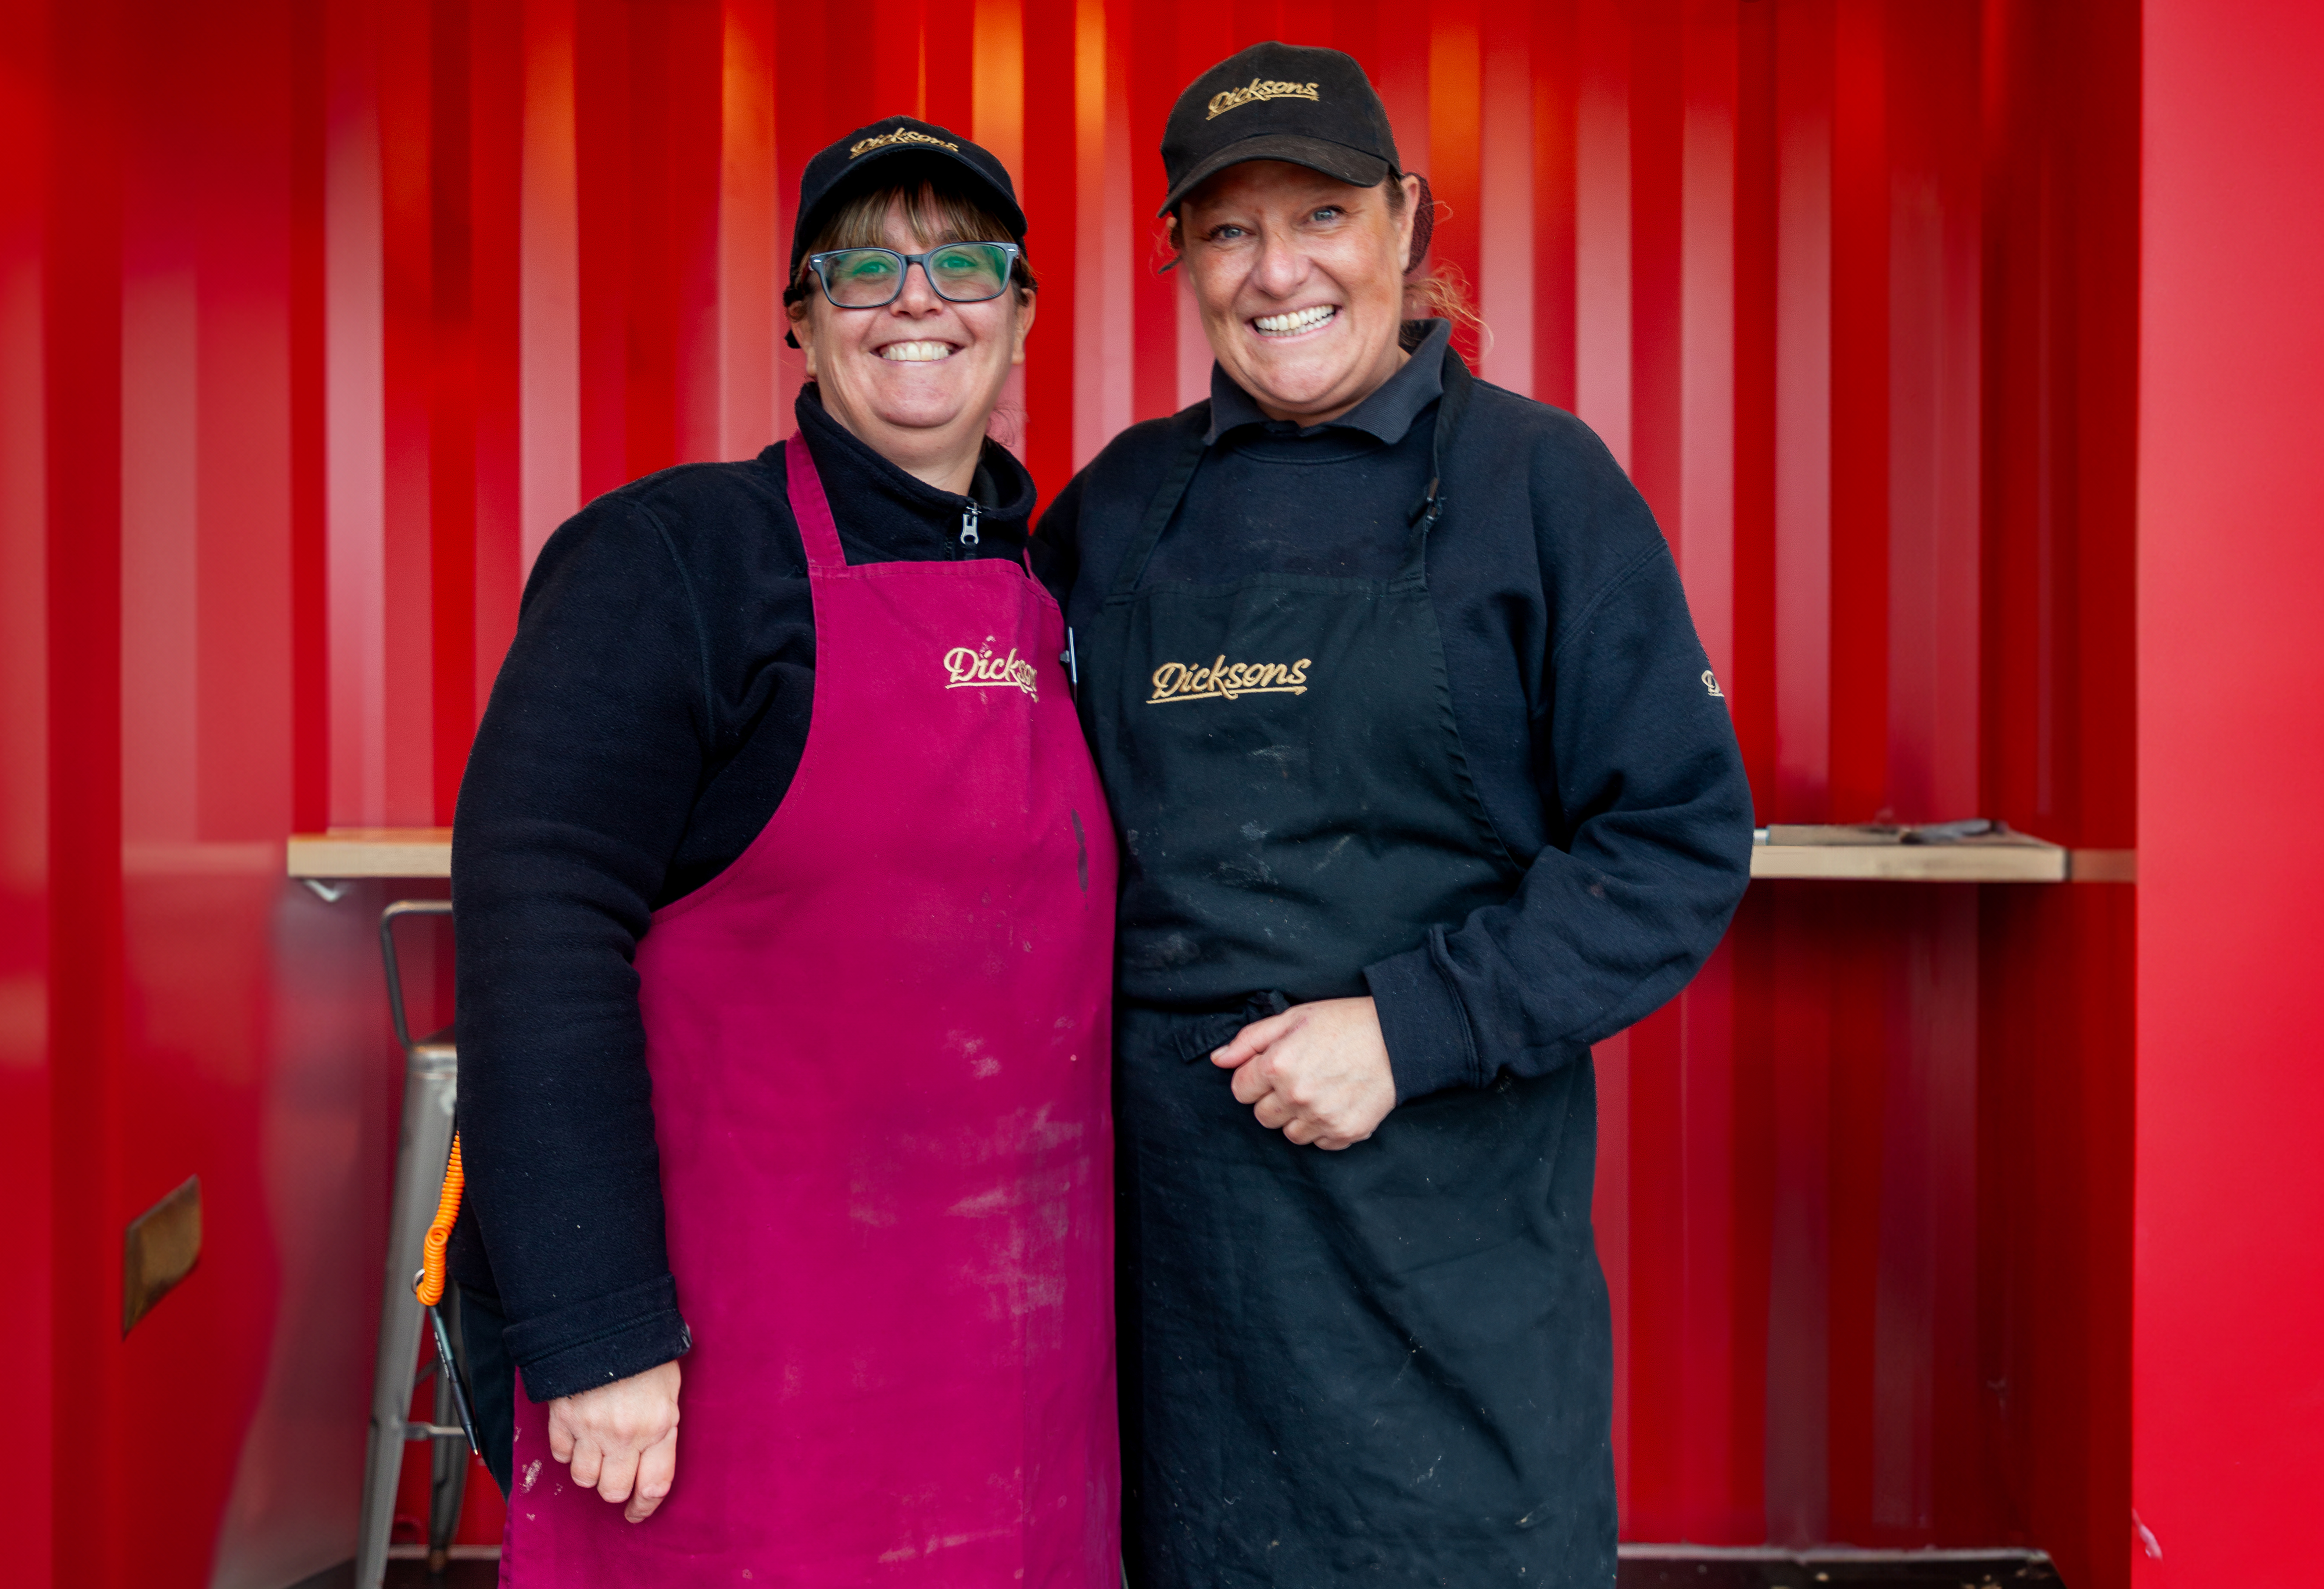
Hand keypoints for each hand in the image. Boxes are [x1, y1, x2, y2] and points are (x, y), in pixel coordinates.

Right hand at [547, 1359, 681, 1521]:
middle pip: (614, 1491)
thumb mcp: (669, 1385)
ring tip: (597, 1449)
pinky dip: (568, 1450)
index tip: (637, 1512)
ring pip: (584, 1478)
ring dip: (590, 1470)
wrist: (603, 1318)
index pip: (654, 1486)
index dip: (644, 1506)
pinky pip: (561, 1455)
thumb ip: (665, 1423)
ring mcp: (591, 1428)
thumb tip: (659, 1454)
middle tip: (616, 1471)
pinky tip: (578, 1433)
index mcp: (659, 1425)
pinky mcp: (562, 1418)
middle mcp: (625, 1434)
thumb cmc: (644, 1347)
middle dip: (615, 1486)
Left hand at [1211, 996, 1397, 1149]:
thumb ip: (1250, 1040)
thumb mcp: (1293, 1018)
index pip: (1241, 1090)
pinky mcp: (1344, 1133)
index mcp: (1277, 1066)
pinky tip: (1336, 1103)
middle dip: (1273, 1100)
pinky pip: (1320, 1143)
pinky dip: (1324, 1128)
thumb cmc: (1344, 1023)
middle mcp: (1296, 1096)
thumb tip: (1219, 1060)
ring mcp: (1321, 1118)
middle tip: (1299, 1078)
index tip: (1273, 1069)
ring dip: (1297, 1117)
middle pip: (1262, 1116)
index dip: (1254, 1078)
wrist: (1397, 1038)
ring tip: (1319, 1091)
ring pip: (1289, 1134)